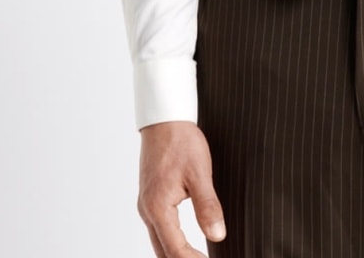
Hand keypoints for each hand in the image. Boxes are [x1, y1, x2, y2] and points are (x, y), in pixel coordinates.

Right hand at [138, 121, 225, 257]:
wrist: (164, 119)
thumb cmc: (181, 142)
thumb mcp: (200, 173)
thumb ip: (208, 206)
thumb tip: (218, 236)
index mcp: (158, 207)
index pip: (175, 250)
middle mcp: (147, 210)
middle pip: (162, 252)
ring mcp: (146, 204)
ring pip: (158, 242)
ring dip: (175, 254)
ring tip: (197, 257)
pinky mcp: (149, 197)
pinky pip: (157, 229)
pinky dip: (170, 241)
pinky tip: (184, 243)